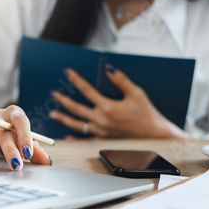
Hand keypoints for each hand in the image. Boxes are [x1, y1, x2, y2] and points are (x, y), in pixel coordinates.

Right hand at [0, 106, 51, 170]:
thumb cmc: (8, 139)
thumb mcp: (21, 144)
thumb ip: (34, 151)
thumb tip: (47, 161)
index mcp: (15, 115)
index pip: (22, 122)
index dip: (25, 137)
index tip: (28, 154)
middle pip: (4, 129)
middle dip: (10, 148)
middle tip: (16, 164)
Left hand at [49, 65, 187, 137]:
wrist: (155, 135)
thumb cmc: (147, 114)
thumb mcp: (136, 93)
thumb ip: (121, 80)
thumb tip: (109, 68)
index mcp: (108, 107)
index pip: (87, 90)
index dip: (76, 80)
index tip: (67, 73)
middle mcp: (101, 120)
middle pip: (77, 109)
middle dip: (63, 100)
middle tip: (53, 94)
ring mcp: (101, 131)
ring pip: (77, 125)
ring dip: (63, 119)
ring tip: (53, 114)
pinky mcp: (104, 139)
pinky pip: (86, 139)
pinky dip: (74, 139)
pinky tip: (66, 137)